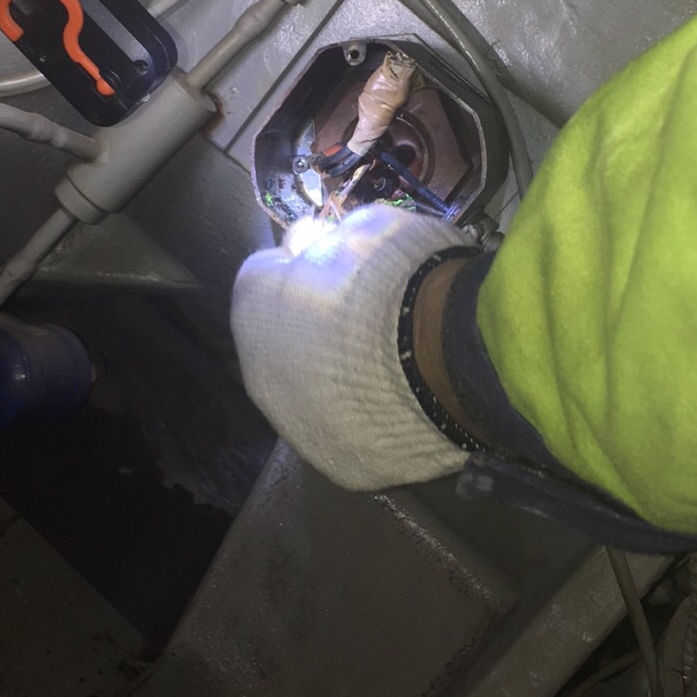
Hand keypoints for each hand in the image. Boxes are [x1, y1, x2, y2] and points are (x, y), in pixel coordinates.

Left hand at [231, 204, 474, 489]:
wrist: (442, 356)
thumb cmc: (400, 278)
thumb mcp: (364, 229)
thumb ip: (328, 241)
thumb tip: (308, 243)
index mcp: (254, 307)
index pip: (268, 279)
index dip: (307, 268)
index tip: (342, 267)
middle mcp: (259, 374)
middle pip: (286, 346)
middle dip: (318, 333)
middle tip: (372, 322)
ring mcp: (297, 428)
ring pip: (314, 398)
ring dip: (341, 383)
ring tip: (395, 368)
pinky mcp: (339, 466)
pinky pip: (352, 436)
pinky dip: (372, 422)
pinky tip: (406, 405)